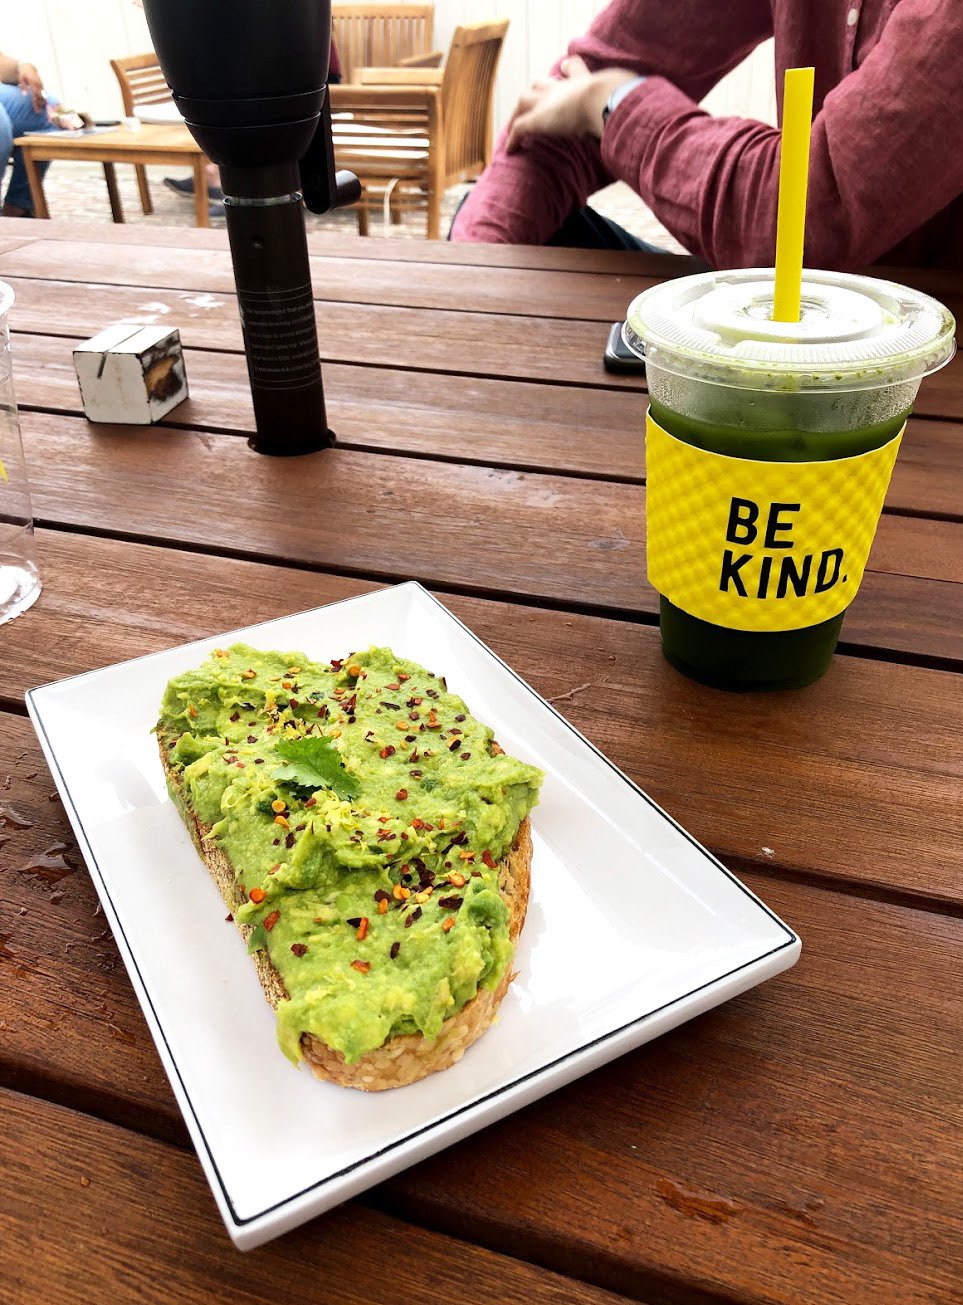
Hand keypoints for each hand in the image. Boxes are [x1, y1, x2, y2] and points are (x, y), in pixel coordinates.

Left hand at [17, 62, 44, 113]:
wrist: (29, 67)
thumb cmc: (23, 74)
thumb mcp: (21, 78)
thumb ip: (23, 86)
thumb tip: (24, 95)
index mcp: (34, 83)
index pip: (36, 95)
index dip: (36, 103)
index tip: (36, 109)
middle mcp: (39, 84)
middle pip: (41, 97)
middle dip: (40, 105)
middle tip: (38, 112)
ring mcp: (42, 85)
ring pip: (44, 96)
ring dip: (43, 103)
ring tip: (42, 110)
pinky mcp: (43, 86)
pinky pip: (45, 94)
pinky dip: (45, 100)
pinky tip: (45, 105)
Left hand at [505, 55, 638, 154]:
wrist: (606, 99)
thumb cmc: (622, 102)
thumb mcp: (629, 104)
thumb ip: (632, 110)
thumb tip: (649, 124)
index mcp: (586, 82)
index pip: (574, 70)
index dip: (570, 72)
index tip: (567, 70)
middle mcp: (564, 88)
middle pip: (542, 83)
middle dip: (537, 92)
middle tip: (534, 103)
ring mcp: (549, 102)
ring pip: (525, 101)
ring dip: (518, 114)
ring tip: (515, 130)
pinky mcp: (537, 119)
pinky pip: (519, 128)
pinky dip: (513, 139)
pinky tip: (510, 151)